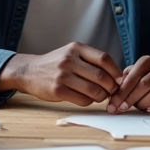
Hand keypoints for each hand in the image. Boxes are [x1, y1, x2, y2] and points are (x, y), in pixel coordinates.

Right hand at [0, 42, 121, 106]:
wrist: (29, 71)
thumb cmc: (56, 63)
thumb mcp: (72, 53)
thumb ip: (91, 60)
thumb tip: (117, 75)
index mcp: (76, 48)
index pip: (104, 59)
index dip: (116, 71)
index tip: (120, 79)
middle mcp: (69, 60)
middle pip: (101, 76)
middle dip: (111, 86)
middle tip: (112, 91)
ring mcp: (62, 76)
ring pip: (93, 90)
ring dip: (101, 96)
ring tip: (100, 95)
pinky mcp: (57, 90)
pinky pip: (82, 100)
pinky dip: (89, 101)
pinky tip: (87, 98)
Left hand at [108, 56, 149, 113]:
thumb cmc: (142, 79)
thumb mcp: (132, 76)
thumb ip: (121, 84)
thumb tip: (113, 98)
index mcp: (147, 61)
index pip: (133, 76)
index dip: (122, 92)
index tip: (114, 104)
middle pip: (144, 85)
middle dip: (130, 99)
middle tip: (122, 108)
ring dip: (142, 104)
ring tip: (137, 106)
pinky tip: (148, 108)